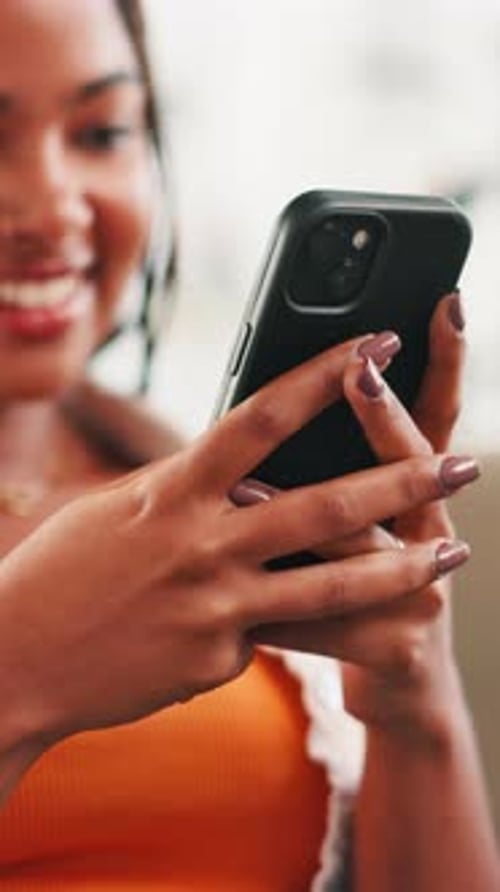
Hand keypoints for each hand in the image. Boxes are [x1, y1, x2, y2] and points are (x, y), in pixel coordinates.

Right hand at [0, 330, 468, 755]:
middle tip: (465, 461)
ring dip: (403, 567)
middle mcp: (201, 545)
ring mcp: (215, 608)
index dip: (325, 374)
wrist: (15, 662)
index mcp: (172, 491)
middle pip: (323, 506)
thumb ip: (185, 488)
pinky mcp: (219, 660)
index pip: (262, 417)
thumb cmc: (60, 571)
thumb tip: (237, 470)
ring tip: (454, 552)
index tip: (377, 345)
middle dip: (402, 480)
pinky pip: (280, 637)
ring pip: (332, 587)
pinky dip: (315, 625)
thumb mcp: (120, 508)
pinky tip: (362, 627)